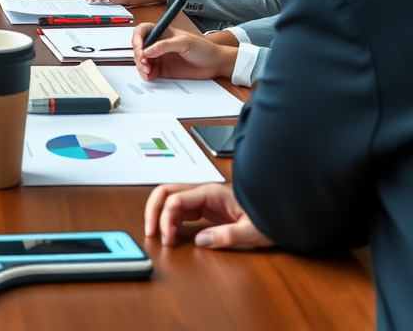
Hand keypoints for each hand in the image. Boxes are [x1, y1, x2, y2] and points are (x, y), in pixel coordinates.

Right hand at [133, 23, 237, 80]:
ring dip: (141, 66)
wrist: (215, 64)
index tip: (140, 49)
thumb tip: (147, 51)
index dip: (137, 39)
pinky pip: (149, 72)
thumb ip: (165, 45)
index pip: (142, 31)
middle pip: (139, 47)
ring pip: (142, 61)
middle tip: (144, 63)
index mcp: (162, 32)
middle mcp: (158, 44)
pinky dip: (146, 75)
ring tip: (148, 72)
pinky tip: (149, 76)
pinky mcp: (163, 69)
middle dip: (138, 55)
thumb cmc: (203, 48)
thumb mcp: (184, 42)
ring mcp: (160, 57)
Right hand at [144, 183, 273, 249]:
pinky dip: (170, 218)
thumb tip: (200, 241)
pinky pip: (181, 208)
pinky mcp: (207, 207)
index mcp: (211, 193)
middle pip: (166, 192)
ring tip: (157, 233)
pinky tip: (171, 231)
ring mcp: (204, 198)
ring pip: (171, 198)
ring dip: (159, 213)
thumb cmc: (270, 216)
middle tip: (150, 232)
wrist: (282, 209)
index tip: (167, 239)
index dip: (165, 218)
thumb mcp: (252, 230)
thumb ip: (226, 235)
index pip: (176, 199)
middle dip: (153, 209)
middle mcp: (203, 192)